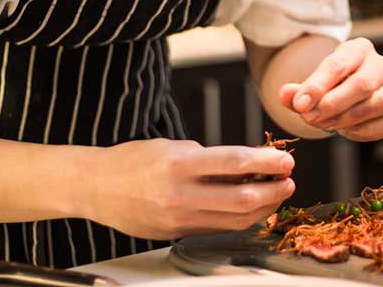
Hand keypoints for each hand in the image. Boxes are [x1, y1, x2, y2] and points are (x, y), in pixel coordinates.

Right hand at [88, 139, 294, 239]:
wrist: (95, 187)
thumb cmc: (132, 161)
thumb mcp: (172, 147)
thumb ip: (209, 158)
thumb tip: (249, 163)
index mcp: (179, 165)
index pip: (235, 163)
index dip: (267, 163)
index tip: (284, 160)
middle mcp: (180, 195)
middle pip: (242, 199)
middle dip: (273, 190)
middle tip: (288, 180)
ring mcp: (178, 219)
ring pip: (235, 220)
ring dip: (263, 207)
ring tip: (275, 193)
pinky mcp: (177, 234)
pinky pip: (218, 227)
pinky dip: (240, 217)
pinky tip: (251, 206)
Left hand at [278, 37, 382, 141]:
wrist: (348, 93)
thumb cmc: (330, 85)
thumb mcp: (312, 83)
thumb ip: (298, 91)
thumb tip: (285, 95)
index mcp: (359, 48)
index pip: (338, 65)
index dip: (317, 86)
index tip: (299, 105)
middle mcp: (382, 65)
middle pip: (361, 84)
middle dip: (332, 105)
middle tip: (309, 118)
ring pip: (375, 105)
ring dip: (345, 119)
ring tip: (323, 124)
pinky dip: (362, 131)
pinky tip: (344, 130)